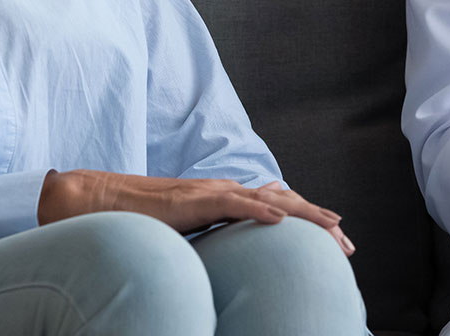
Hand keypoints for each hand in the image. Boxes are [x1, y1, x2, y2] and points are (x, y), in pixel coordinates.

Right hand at [38, 170, 354, 255]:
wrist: (102, 201)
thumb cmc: (141, 220)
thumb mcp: (187, 232)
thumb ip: (212, 237)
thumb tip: (231, 258)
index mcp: (223, 199)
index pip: (276, 207)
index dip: (308, 220)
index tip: (335, 238)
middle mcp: (223, 190)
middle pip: (283, 202)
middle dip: (318, 221)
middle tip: (347, 243)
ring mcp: (210, 193)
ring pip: (268, 200)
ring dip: (303, 214)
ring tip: (331, 228)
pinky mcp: (194, 201)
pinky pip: (234, 204)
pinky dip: (261, 210)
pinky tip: (282, 220)